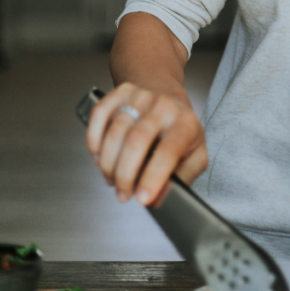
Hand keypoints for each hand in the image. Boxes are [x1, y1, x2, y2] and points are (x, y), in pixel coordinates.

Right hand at [86, 83, 208, 206]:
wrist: (168, 94)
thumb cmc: (180, 131)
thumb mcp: (195, 155)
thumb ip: (183, 178)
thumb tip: (160, 198)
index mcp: (185, 124)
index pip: (168, 151)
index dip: (153, 177)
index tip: (142, 198)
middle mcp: (163, 106)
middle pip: (136, 141)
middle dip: (125, 175)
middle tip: (124, 194)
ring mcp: (141, 96)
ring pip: (115, 131)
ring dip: (108, 163)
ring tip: (112, 179)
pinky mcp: (121, 92)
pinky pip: (99, 115)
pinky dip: (94, 140)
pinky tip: (99, 157)